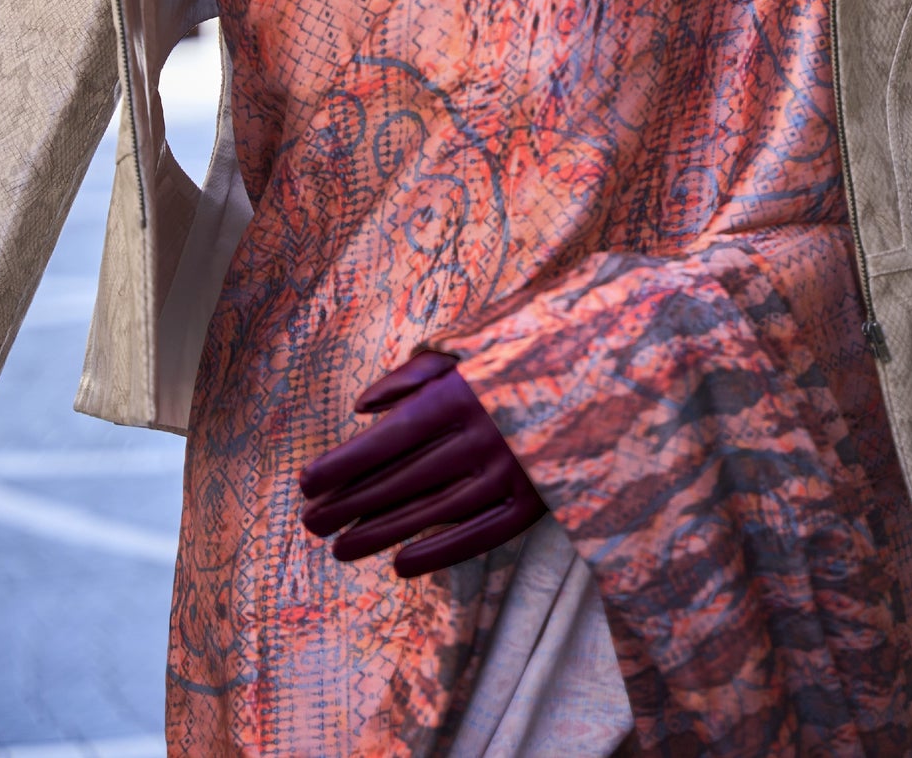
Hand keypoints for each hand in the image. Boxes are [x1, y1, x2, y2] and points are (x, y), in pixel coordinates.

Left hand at [299, 350, 547, 577]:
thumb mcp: (470, 347)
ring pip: (433, 513)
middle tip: (310, 522)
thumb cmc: (523, 354)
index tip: (306, 482)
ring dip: (381, 534)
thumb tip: (362, 409)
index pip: (389, 438)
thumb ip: (414, 373)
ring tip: (340, 549)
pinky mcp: (535, 502)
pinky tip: (401, 564)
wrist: (605, 370)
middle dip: (349, 503)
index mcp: (463, 394)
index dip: (343, 464)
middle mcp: (484, 436)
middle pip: (403, 480)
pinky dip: (439, 553)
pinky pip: (479, 535)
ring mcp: (512, 473)